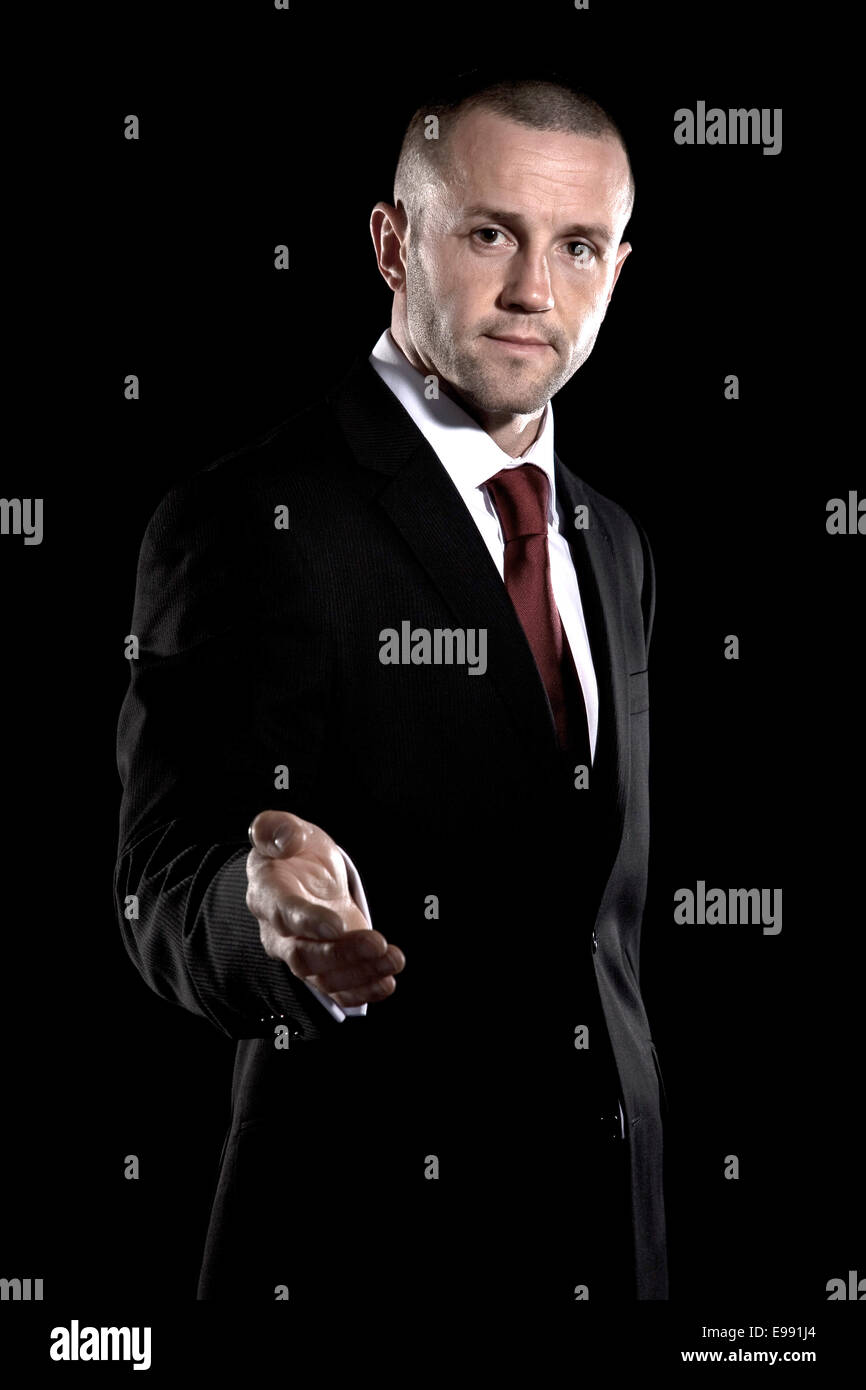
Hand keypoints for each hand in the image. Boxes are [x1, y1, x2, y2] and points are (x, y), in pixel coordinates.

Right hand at [246, 810, 404, 1006]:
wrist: (300, 872)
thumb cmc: (292, 850)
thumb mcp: (285, 828)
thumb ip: (278, 828)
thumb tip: (285, 840)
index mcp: (268, 894)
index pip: (284, 913)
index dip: (309, 922)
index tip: (337, 925)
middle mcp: (278, 931)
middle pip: (304, 954)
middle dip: (342, 953)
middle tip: (377, 943)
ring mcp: (299, 952)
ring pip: (323, 975)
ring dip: (361, 972)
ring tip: (393, 959)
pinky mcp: (322, 965)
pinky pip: (336, 988)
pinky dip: (361, 991)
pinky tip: (386, 983)